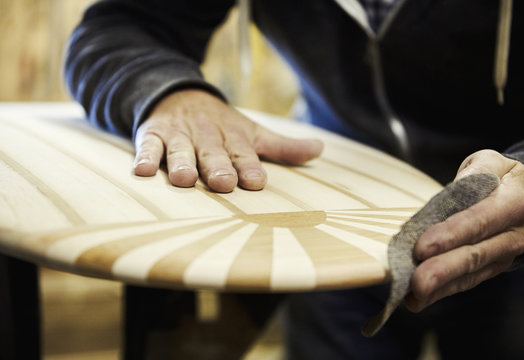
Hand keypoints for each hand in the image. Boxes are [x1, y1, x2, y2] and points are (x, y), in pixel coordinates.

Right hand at [132, 89, 322, 191]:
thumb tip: (320, 149)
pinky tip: (142, 171)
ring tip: (184, 179)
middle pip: (214, 154)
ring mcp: (179, 136)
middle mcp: (207, 137)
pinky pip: (148, 147)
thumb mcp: (253, 132)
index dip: (250, 167)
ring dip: (182, 163)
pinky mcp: (153, 135)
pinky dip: (145, 157)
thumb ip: (283, 147)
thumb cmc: (222, 125)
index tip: (256, 182)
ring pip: (180, 151)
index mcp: (233, 138)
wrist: (180, 95)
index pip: (243, 154)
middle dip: (219, 167)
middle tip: (224, 183)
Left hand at [405, 149, 523, 311]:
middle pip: (475, 255)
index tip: (422, 247)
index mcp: (511, 203)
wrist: (519, 192)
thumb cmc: (496, 176)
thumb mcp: (487, 163)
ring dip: (439, 287)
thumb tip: (451, 193)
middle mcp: (511, 235)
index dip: (450, 235)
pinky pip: (466, 282)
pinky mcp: (490, 269)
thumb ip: (470, 176)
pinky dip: (441, 292)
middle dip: (443, 270)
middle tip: (416, 281)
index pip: (479, 221)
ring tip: (413, 295)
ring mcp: (502, 255)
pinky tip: (418, 300)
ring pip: (470, 274)